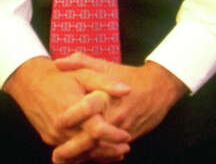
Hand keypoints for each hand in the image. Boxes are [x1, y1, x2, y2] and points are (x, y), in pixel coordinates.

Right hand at [3, 56, 131, 162]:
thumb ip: (105, 82)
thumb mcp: (84, 74)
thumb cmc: (61, 77)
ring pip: (79, 152)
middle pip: (88, 145)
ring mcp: (53, 135)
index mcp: (71, 109)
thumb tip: (127, 90)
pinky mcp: (50, 139)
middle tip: (126, 147)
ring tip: (117, 152)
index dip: (113, 135)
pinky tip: (99, 152)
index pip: (96, 130)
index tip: (126, 136)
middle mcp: (61, 126)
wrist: (30, 83)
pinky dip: (84, 154)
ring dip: (98, 154)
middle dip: (109, 149)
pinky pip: (69, 152)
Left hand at [52, 53, 187, 152]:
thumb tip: (58, 62)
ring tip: (66, 159)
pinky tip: (85, 156)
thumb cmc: (130, 76)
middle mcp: (115, 119)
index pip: (85, 116)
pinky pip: (110, 151)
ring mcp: (122, 132)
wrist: (160, 88)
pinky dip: (97, 155)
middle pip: (91, 141)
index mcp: (106, 100)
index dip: (69, 122)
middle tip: (56, 156)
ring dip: (83, 156)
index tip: (55, 126)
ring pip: (100, 150)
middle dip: (72, 151)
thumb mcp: (106, 66)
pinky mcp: (128, 139)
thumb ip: (82, 63)